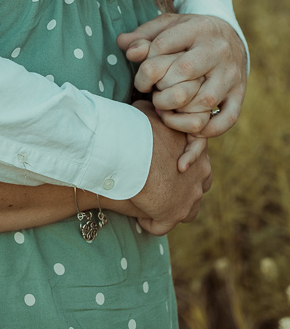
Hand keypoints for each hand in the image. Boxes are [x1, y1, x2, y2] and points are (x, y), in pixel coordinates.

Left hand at [118, 13, 245, 136]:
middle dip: (161, 88)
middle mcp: (217, 51)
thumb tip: (123, 45)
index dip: (145, 65)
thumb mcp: (166, 26)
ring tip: (166, 110)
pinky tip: (190, 128)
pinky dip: (208, 129)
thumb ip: (142, 35)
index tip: (142, 77)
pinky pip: (228, 118)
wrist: (230, 35)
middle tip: (153, 94)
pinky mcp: (239, 93)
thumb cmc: (188, 33)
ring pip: (205, 100)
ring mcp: (231, 73)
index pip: (162, 46)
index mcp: (197, 29)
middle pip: (184, 72)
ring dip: (180, 111)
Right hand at [129, 100, 212, 232]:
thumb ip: (154, 112)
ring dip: (168, 209)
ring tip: (148, 204)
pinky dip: (149, 223)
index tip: (161, 164)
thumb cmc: (135, 128)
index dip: (180, 165)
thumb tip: (148, 102)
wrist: (128, 150)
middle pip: (195, 189)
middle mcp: (200, 177)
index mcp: (198, 154)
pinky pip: (161, 226)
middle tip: (156, 185)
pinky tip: (136, 216)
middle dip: (178, 189)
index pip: (199, 164)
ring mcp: (189, 198)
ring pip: (185, 211)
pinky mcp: (172, 214)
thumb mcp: (148, 113)